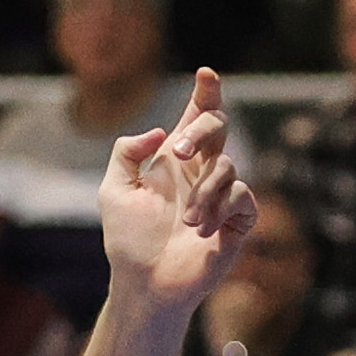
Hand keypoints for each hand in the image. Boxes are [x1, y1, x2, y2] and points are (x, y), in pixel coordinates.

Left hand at [97, 68, 257, 313]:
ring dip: (204, 192)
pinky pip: (242, 197)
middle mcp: (200, 172)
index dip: (205, 94)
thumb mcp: (113, 190)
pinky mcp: (238, 221)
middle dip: (202, 130)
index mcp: (173, 162)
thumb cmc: (128, 240)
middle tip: (179, 150)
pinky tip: (203, 232)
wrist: (146, 284)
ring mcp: (221, 196)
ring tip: (186, 222)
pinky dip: (221, 210)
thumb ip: (126, 154)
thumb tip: (160, 132)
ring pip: (228, 167)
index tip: (206, 72)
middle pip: (219, 129)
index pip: (195, 119)